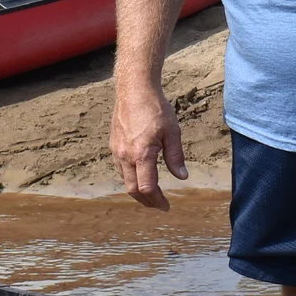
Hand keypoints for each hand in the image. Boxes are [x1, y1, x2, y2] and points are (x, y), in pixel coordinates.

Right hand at [109, 80, 185, 210]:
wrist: (134, 89)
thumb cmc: (155, 108)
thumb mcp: (172, 132)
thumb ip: (176, 156)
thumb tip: (182, 177)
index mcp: (141, 154)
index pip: (147, 187)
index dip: (157, 200)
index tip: (166, 206)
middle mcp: (125, 156)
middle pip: (133, 189)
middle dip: (146, 201)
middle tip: (159, 205)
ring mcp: (117, 151)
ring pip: (125, 180)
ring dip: (137, 190)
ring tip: (151, 194)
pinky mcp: (114, 145)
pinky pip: (120, 169)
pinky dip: (130, 178)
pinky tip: (139, 176)